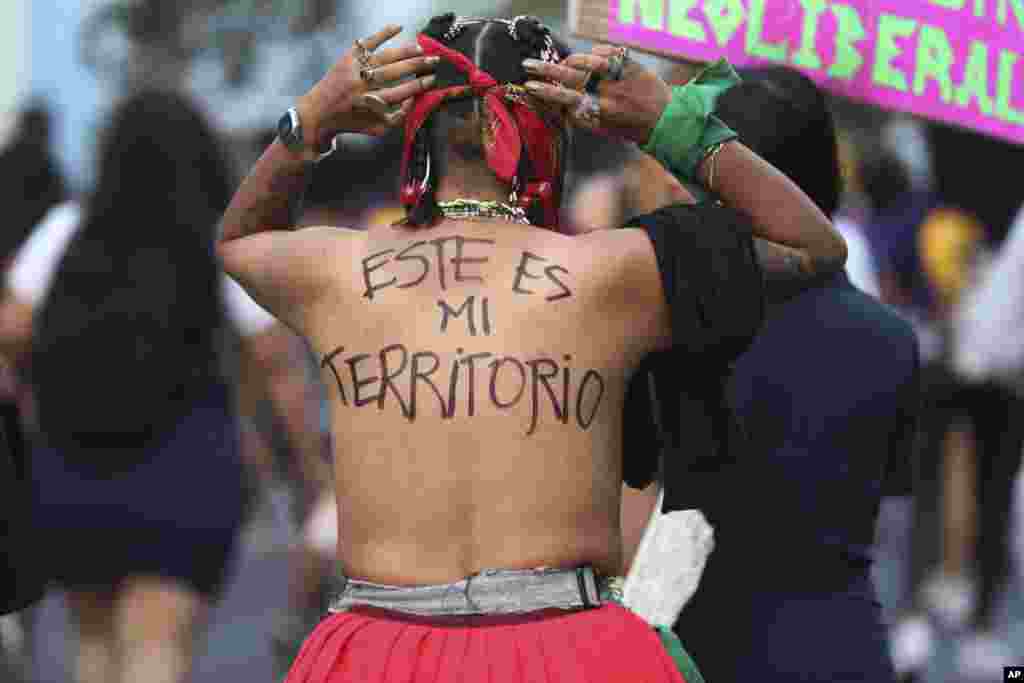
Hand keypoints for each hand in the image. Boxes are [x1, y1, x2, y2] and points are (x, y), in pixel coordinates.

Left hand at [298, 25, 437, 144]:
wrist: (318, 112)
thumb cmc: (351, 122)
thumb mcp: (376, 128)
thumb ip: (397, 118)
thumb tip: (413, 101)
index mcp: (370, 104)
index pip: (401, 93)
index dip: (418, 86)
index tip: (431, 80)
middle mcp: (362, 86)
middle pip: (395, 72)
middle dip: (417, 66)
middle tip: (433, 61)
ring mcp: (355, 69)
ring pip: (385, 57)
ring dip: (405, 51)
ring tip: (421, 49)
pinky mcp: (348, 58)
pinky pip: (368, 42)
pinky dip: (383, 33)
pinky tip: (398, 28)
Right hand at [522, 45, 670, 143]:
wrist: (664, 118)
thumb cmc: (630, 127)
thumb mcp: (602, 130)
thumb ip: (581, 116)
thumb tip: (559, 105)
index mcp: (594, 113)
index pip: (562, 100)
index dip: (544, 93)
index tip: (530, 87)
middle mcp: (603, 94)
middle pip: (567, 78)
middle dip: (544, 72)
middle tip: (528, 66)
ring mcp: (616, 76)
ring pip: (583, 60)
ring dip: (569, 61)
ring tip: (563, 63)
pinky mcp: (626, 63)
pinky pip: (603, 51)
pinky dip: (595, 53)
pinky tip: (594, 60)